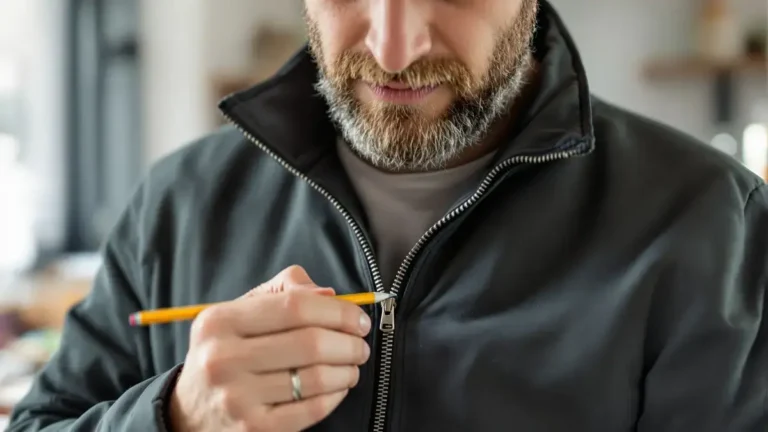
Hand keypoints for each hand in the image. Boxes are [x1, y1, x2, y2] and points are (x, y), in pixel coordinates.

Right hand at [169, 265, 371, 431]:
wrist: (190, 413)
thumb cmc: (226, 352)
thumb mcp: (239, 314)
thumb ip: (283, 292)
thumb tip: (329, 295)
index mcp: (219, 321)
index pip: (295, 306)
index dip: (337, 311)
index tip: (358, 318)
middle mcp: (222, 359)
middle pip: (310, 343)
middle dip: (349, 343)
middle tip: (360, 344)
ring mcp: (237, 398)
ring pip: (316, 377)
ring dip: (347, 369)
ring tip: (352, 365)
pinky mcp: (254, 429)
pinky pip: (312, 408)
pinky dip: (336, 395)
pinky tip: (338, 387)